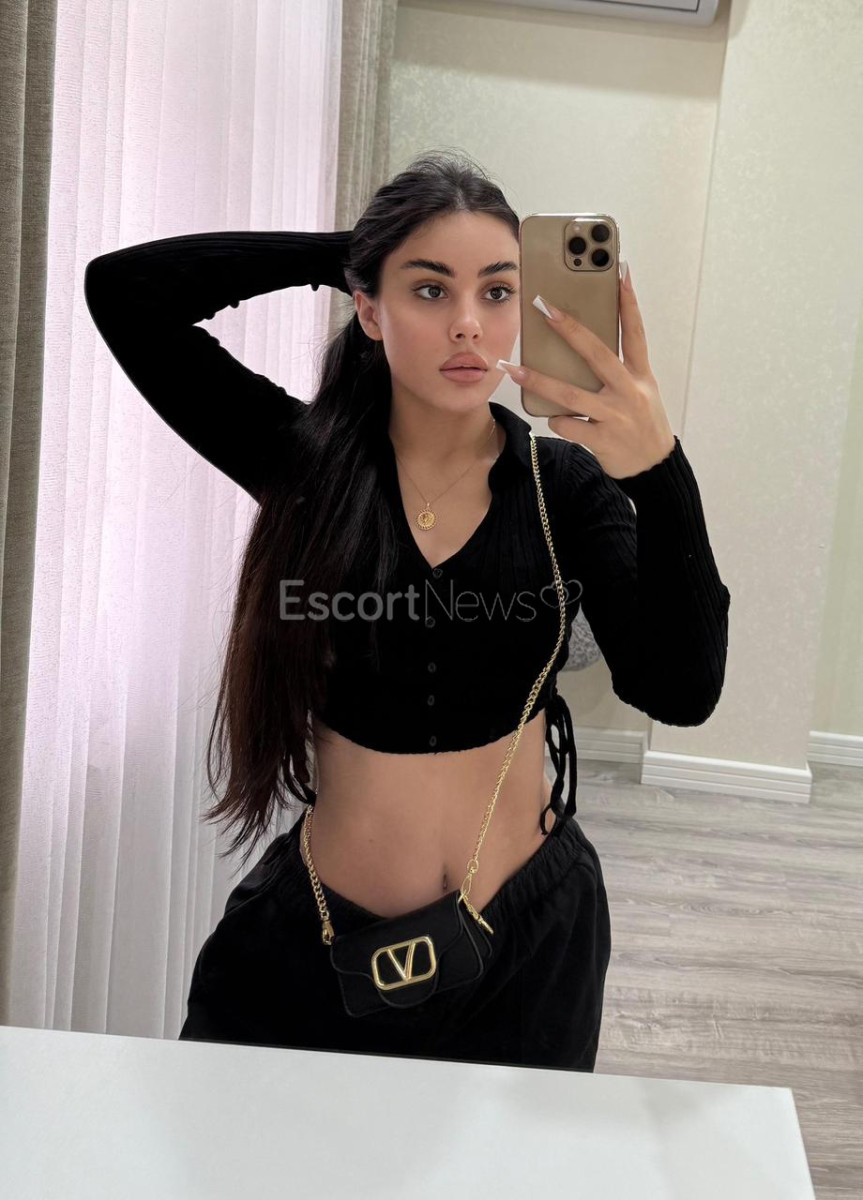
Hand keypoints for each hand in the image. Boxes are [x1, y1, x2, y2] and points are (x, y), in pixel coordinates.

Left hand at [501, 266, 675, 479]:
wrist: (654, 468)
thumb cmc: (642, 423)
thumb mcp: (641, 391)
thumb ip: (619, 371)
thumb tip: (583, 347)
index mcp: (640, 375)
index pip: (635, 332)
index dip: (629, 302)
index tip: (620, 271)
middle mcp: (629, 391)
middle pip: (597, 353)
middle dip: (570, 329)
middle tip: (545, 308)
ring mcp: (615, 416)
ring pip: (570, 394)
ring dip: (538, 380)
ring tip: (513, 369)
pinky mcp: (602, 439)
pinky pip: (568, 425)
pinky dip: (557, 420)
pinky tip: (556, 420)